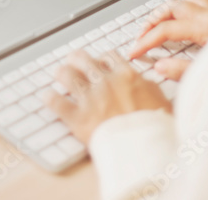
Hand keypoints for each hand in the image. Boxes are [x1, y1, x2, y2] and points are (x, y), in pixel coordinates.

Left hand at [43, 50, 171, 144]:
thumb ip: (146, 86)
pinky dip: (51, 99)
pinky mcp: (78, 118)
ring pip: (67, 76)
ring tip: (59, 74)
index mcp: (126, 76)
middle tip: (73, 61)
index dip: (102, 59)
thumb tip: (141, 81)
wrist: (144, 149)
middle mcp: (105, 82)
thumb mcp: (160, 99)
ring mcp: (90, 99)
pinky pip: (57, 103)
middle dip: (77, 59)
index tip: (99, 62)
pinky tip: (47, 97)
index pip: (109, 57)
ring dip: (62, 73)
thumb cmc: (155, 127)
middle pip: (84, 60)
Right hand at [128, 0, 207, 80]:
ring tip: (159, 22)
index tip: (135, 51)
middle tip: (141, 35)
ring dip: (170, 10)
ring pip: (187, 0)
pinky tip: (187, 18)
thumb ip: (182, 71)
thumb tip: (160, 67)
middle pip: (172, 8)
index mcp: (206, 27)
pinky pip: (203, 3)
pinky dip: (189, 8)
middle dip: (153, 20)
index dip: (146, 41)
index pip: (165, 30)